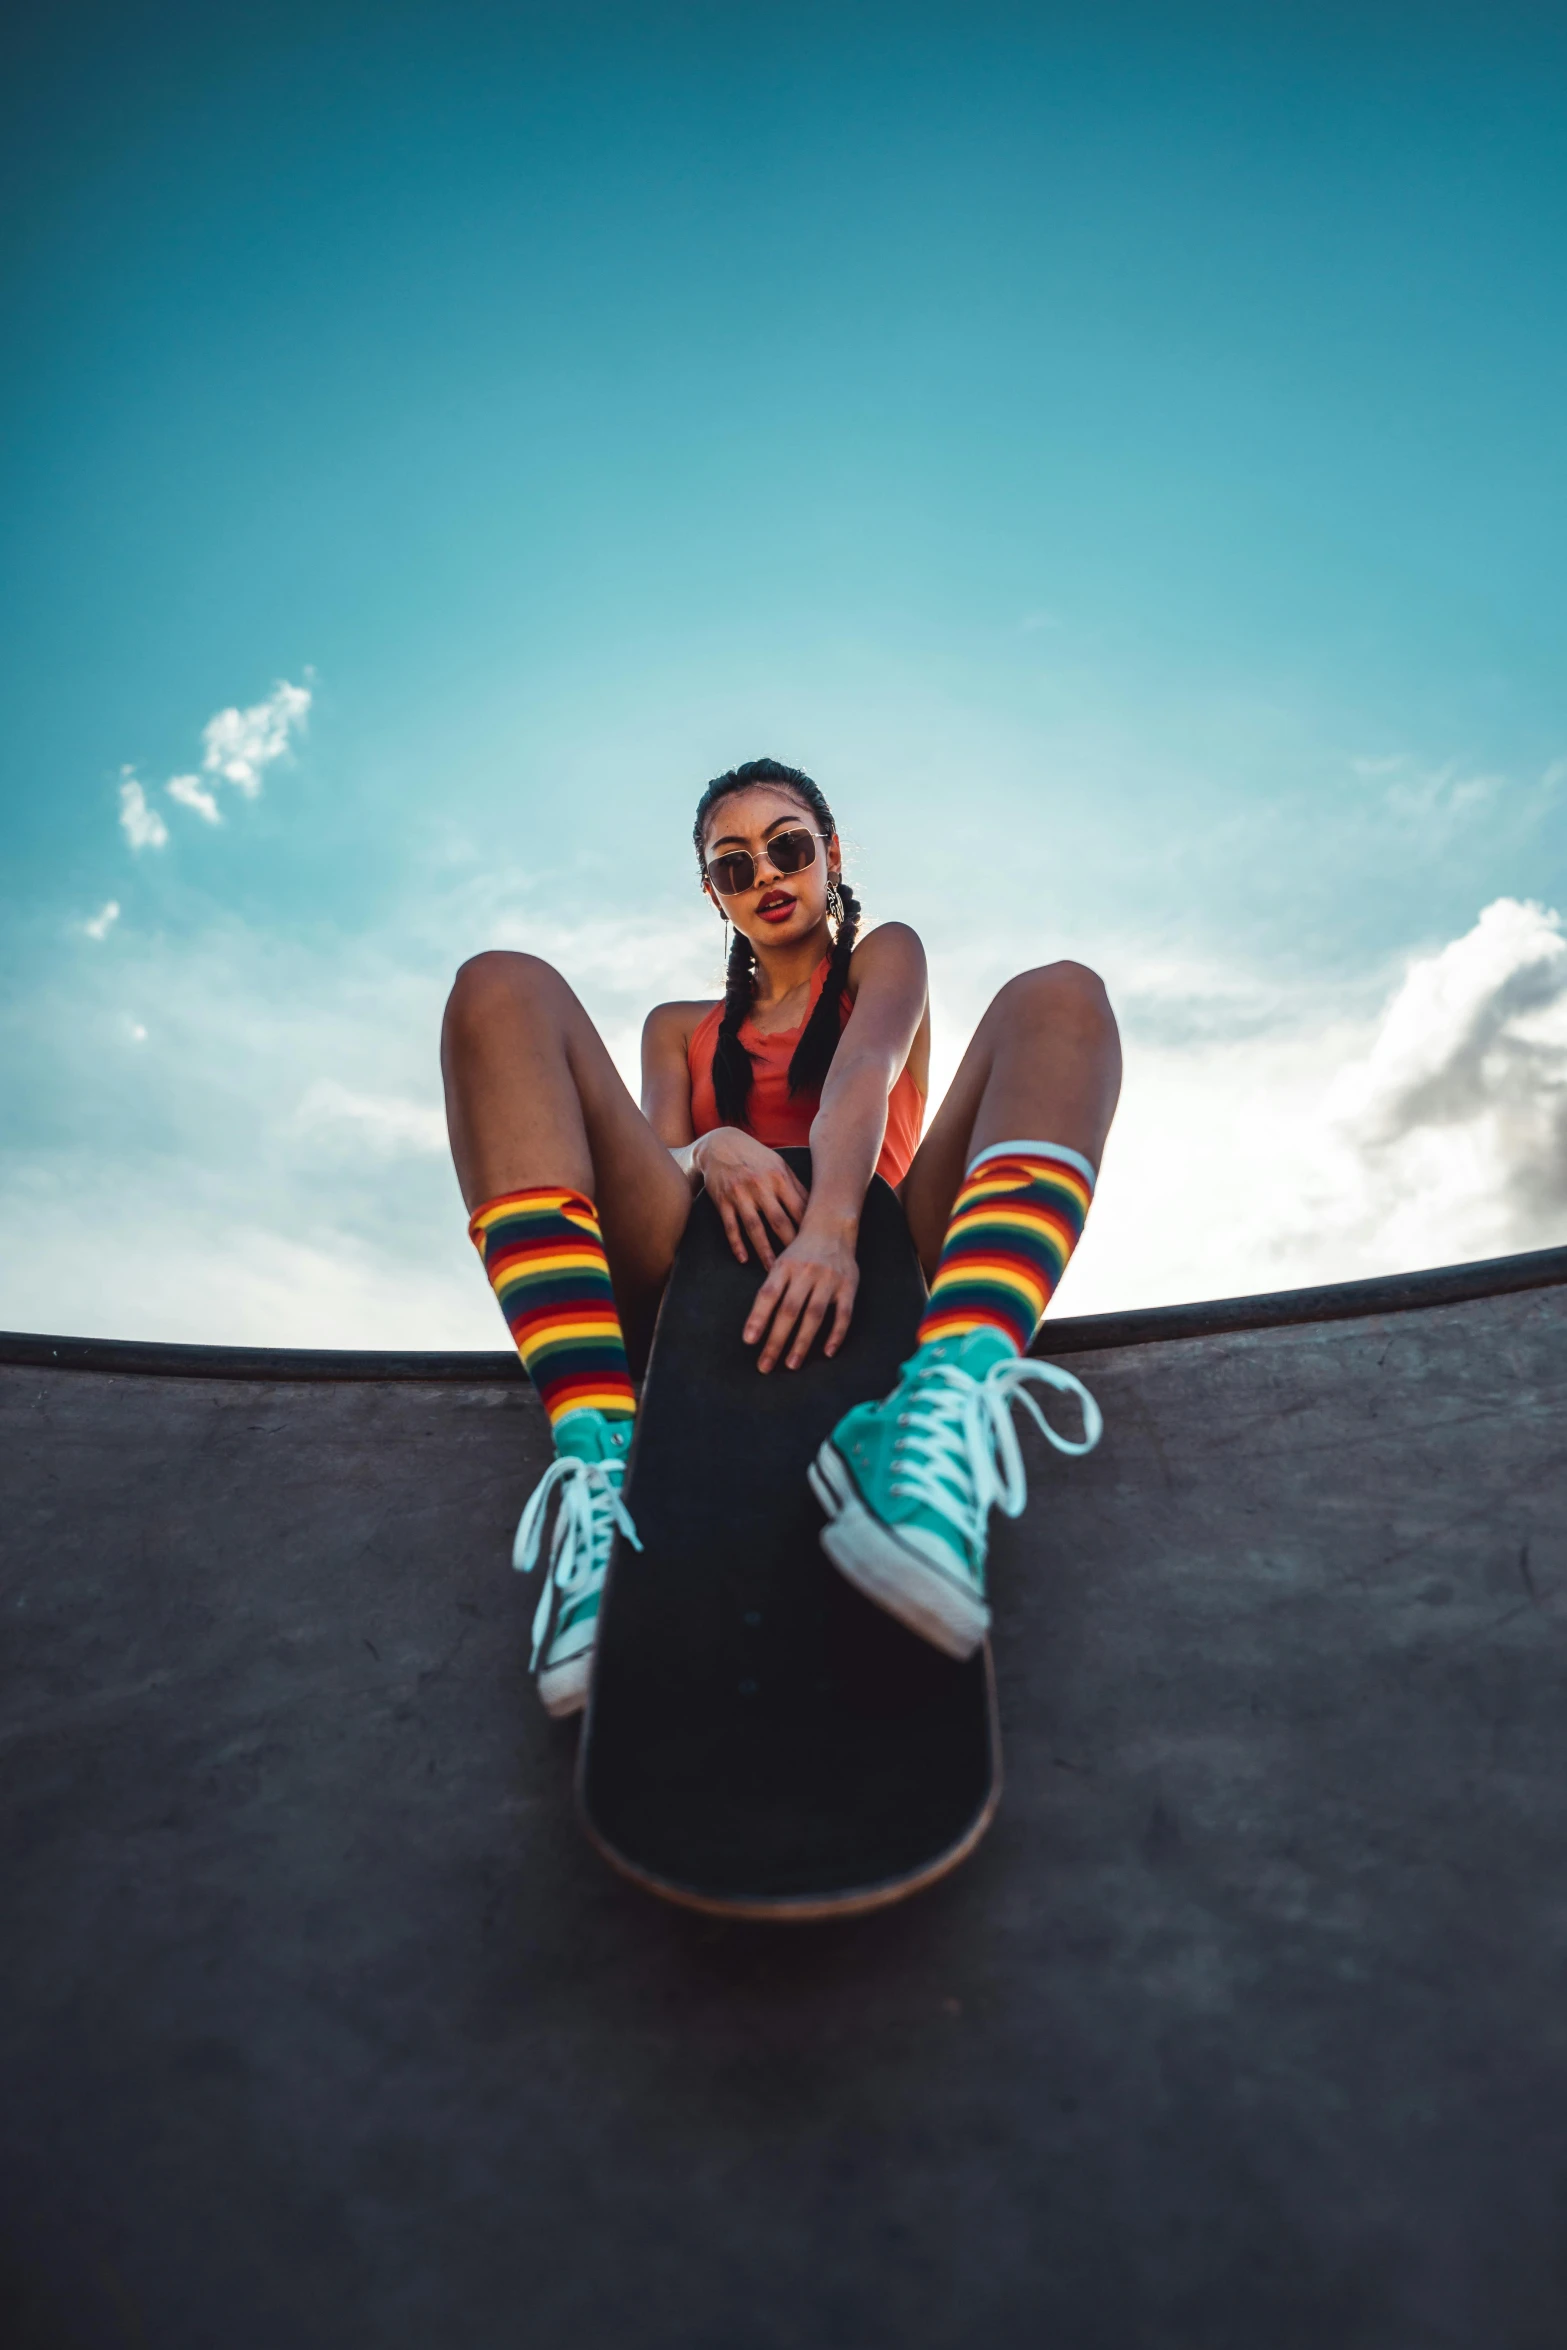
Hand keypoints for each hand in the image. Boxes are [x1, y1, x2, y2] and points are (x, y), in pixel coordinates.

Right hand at [691, 1128, 810, 1270]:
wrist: (720, 1144)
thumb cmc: (756, 1157)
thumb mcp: (779, 1165)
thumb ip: (796, 1187)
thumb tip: (816, 1208)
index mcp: (779, 1177)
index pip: (798, 1208)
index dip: (809, 1228)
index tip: (818, 1247)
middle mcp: (760, 1186)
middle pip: (779, 1221)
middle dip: (790, 1244)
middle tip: (800, 1265)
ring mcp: (740, 1195)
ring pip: (754, 1227)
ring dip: (764, 1250)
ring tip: (772, 1269)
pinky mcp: (722, 1201)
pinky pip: (730, 1226)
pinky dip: (736, 1244)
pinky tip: (743, 1259)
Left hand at [743, 1218, 859, 1372]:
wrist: (832, 1226)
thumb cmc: (801, 1252)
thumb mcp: (781, 1263)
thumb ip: (772, 1290)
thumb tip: (755, 1327)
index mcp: (784, 1267)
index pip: (768, 1295)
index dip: (757, 1318)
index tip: (749, 1341)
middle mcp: (806, 1272)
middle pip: (789, 1311)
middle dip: (776, 1341)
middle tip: (765, 1366)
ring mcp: (829, 1279)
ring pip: (814, 1315)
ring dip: (802, 1342)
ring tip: (791, 1364)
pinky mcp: (848, 1286)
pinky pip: (843, 1314)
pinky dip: (836, 1334)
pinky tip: (827, 1352)